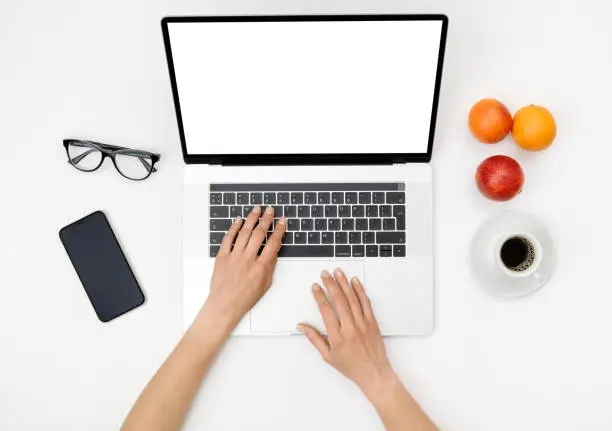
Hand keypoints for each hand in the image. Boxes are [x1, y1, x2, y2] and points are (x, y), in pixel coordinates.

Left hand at [196, 206, 285, 335]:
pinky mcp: (222, 257)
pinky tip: (239, 220)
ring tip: (256, 209)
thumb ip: (270, 266)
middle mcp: (248, 259)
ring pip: (244, 232)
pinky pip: (228, 238)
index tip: (282, 221)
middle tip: (270, 210)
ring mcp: (234, 257)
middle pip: (259, 234)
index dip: (279, 230)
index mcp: (261, 267)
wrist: (224, 305)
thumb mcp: (265, 284)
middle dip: (266, 219)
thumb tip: (273, 251)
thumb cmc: (245, 298)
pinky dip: (234, 227)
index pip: (273, 243)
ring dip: (252, 219)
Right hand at [298, 269, 398, 400]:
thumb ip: (314, 339)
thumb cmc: (352, 367)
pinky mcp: (372, 322)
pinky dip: (360, 290)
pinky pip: (365, 303)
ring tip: (338, 273)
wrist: (374, 373)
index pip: (326, 310)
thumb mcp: (328, 356)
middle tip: (325, 274)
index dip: (319, 296)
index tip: (315, 287)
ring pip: (352, 298)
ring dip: (344, 283)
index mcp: (337, 337)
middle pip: (339, 300)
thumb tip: (302, 326)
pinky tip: (355, 282)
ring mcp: (363, 324)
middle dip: (330, 284)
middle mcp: (350, 328)